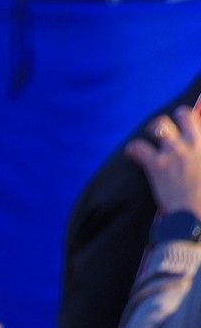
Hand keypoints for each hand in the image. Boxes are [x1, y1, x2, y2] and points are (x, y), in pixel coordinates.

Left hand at [131, 101, 200, 219]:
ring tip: (150, 139)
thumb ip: (199, 155)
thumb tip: (194, 150)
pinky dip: (133, 149)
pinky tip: (133, 154)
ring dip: (153, 130)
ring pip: (159, 126)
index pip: (198, 118)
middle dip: (173, 120)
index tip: (188, 125)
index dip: (192, 119)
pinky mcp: (157, 164)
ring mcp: (174, 152)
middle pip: (182, 114)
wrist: (194, 213)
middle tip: (166, 131)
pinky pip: (138, 147)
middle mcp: (193, 143)